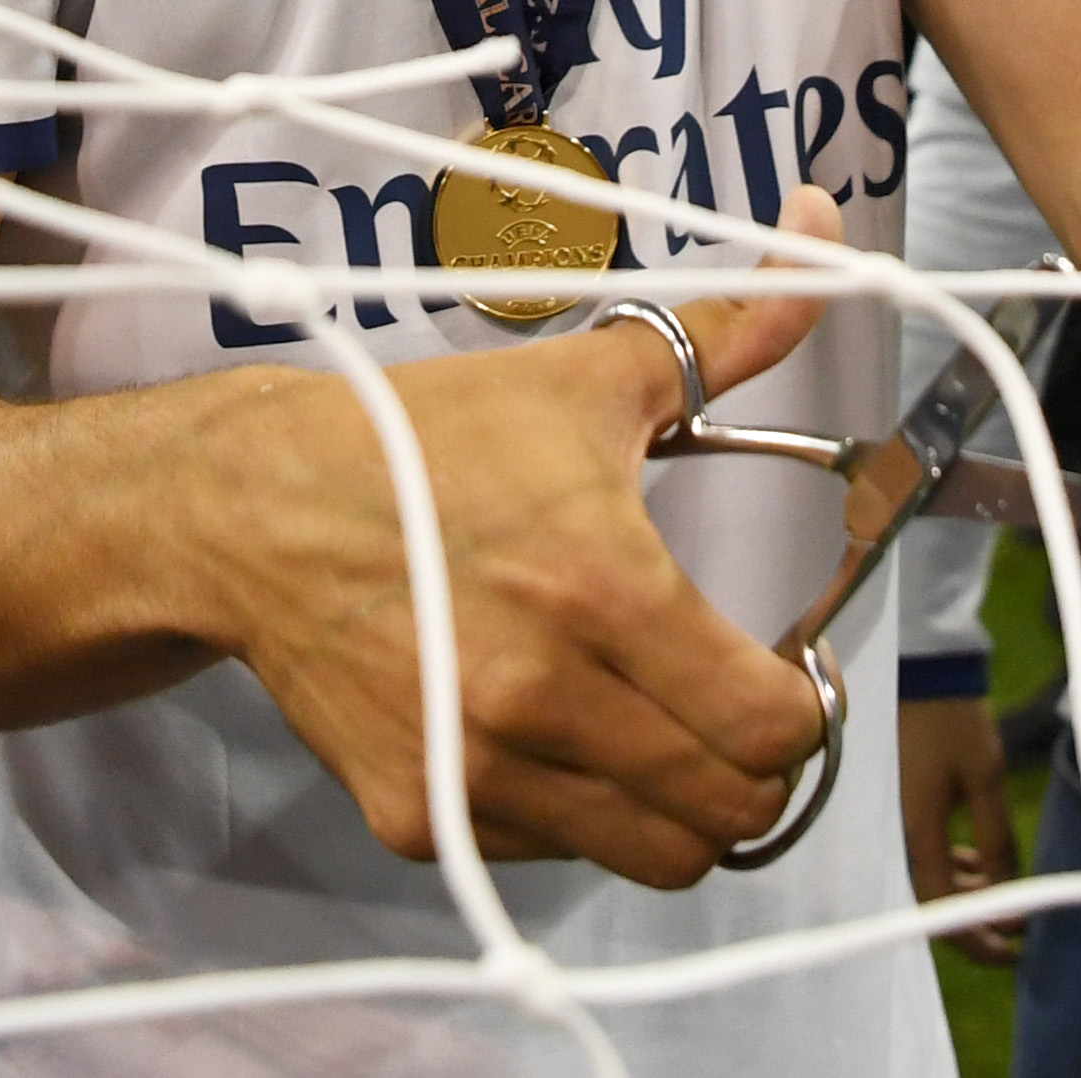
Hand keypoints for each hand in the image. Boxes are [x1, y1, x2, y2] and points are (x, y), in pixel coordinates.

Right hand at [225, 192, 846, 887]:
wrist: (257, 510)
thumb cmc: (429, 438)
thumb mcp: (588, 377)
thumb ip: (734, 330)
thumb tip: (824, 226)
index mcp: (604, 587)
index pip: (771, 725)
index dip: (803, 705)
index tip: (784, 670)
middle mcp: (544, 695)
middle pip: (730, 810)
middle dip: (755, 766)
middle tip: (730, 708)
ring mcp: (479, 769)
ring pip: (656, 853)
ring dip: (680, 805)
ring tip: (658, 733)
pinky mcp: (422, 815)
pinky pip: (556, 853)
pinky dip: (582, 813)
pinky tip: (559, 735)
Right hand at [899, 694, 1022, 952]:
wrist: (924, 672)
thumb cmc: (955, 721)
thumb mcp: (987, 778)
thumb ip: (997, 839)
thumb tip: (1009, 893)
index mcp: (919, 834)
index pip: (945, 912)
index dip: (980, 941)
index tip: (1015, 950)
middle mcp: (904, 837)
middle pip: (938, 904)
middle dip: (982, 921)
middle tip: (1023, 926)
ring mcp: (904, 823)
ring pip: (937, 881)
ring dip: (974, 894)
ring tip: (1013, 891)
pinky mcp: (909, 808)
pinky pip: (932, 856)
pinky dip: (961, 868)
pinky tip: (985, 860)